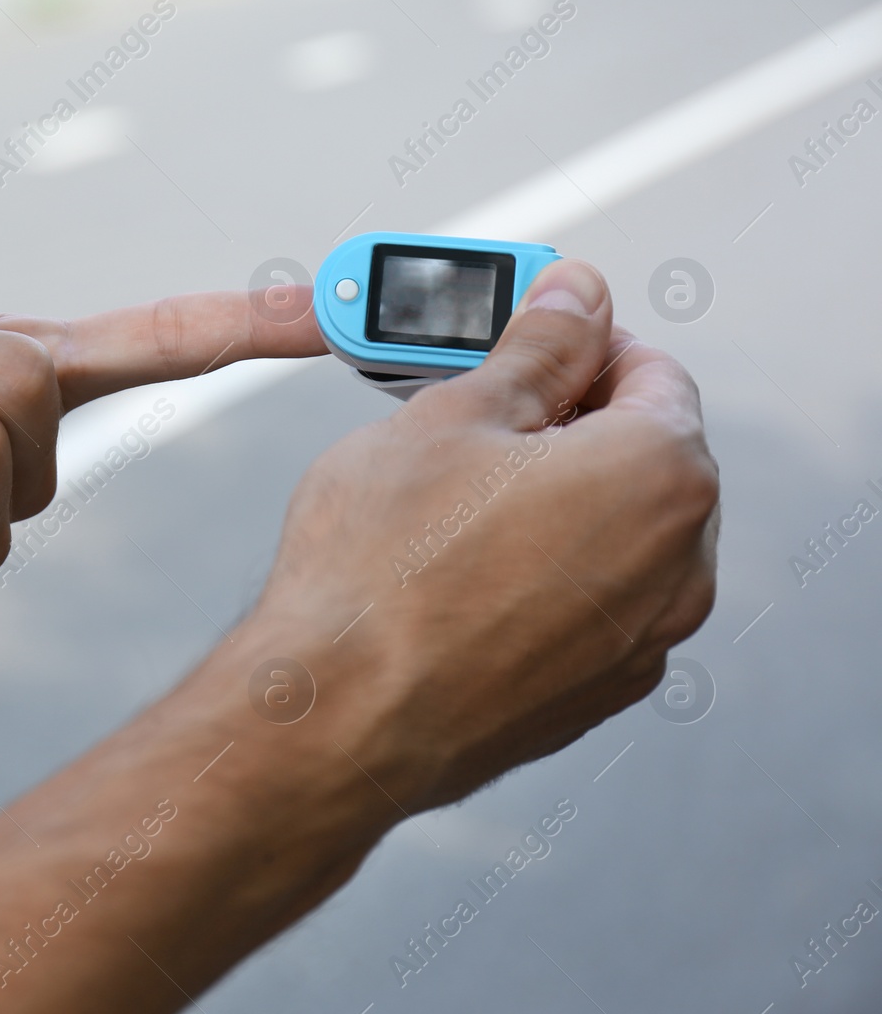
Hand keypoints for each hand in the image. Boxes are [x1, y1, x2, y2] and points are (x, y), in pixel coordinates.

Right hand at [239, 258, 718, 810]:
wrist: (335, 717)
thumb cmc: (381, 567)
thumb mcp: (452, 416)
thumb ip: (536, 346)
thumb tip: (576, 296)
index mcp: (658, 475)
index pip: (651, 372)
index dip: (583, 343)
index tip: (528, 344)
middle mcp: (677, 565)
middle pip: (643, 457)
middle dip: (570, 424)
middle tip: (477, 417)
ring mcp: (640, 641)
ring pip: (617, 537)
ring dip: (558, 503)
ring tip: (456, 500)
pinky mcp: (593, 696)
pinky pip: (590, 607)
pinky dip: (547, 576)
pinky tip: (462, 573)